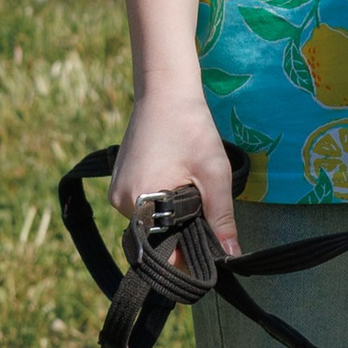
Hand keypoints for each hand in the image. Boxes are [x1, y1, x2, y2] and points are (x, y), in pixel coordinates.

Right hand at [110, 88, 241, 258]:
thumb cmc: (191, 128)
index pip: (165, 250)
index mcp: (140, 201)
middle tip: (204, 204)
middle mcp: (121, 203)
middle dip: (183, 230)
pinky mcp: (118, 185)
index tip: (209, 247)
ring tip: (190, 185)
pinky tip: (176, 179)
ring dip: (173, 215)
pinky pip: (143, 207)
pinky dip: (162, 202)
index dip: (189, 253)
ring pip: (152, 222)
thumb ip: (222, 217)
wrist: (165, 93)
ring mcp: (116, 194)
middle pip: (158, 236)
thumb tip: (231, 254)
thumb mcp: (214, 173)